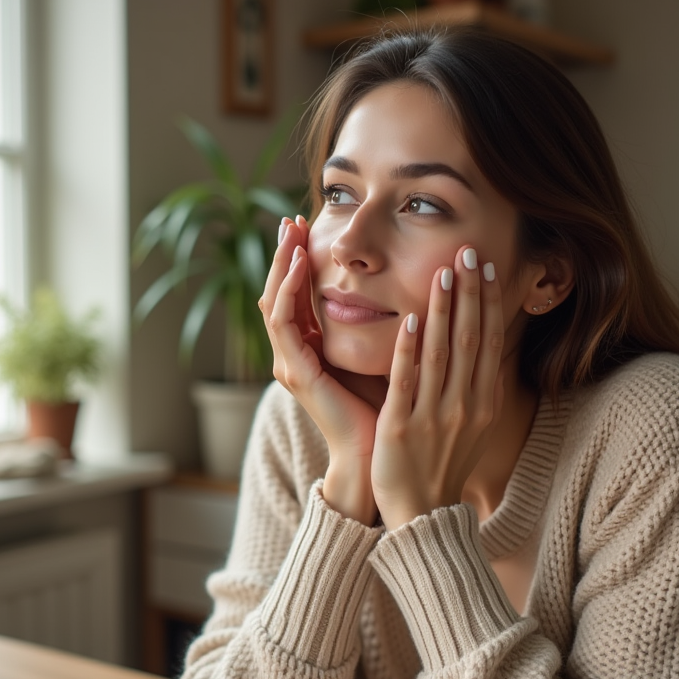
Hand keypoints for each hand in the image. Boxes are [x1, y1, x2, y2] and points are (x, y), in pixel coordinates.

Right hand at [260, 216, 383, 524]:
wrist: (378, 458)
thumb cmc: (385, 410)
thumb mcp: (382, 356)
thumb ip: (381, 325)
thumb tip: (403, 286)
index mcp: (311, 351)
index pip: (297, 296)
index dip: (299, 261)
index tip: (307, 226)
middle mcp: (294, 356)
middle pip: (278, 293)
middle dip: (284, 255)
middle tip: (290, 220)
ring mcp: (291, 365)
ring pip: (274, 303)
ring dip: (283, 266)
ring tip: (292, 234)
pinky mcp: (297, 374)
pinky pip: (285, 325)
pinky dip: (291, 293)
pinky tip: (304, 268)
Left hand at [371, 247, 504, 530]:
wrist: (421, 515)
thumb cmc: (443, 465)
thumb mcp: (471, 425)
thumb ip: (475, 385)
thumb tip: (482, 343)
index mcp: (483, 403)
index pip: (489, 341)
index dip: (489, 301)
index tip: (486, 266)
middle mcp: (465, 406)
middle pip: (470, 338)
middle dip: (470, 292)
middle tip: (468, 252)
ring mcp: (435, 417)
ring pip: (441, 352)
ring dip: (442, 309)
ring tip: (442, 272)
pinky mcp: (402, 428)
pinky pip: (407, 381)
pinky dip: (410, 348)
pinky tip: (410, 318)